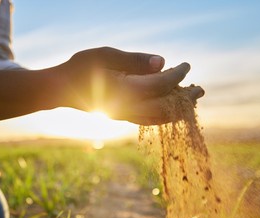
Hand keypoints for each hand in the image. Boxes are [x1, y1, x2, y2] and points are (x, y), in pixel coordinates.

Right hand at [57, 47, 203, 124]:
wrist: (59, 90)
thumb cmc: (79, 68)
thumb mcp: (104, 56)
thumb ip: (133, 59)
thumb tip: (162, 62)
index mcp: (125, 91)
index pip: (161, 84)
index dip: (177, 75)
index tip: (186, 65)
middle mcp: (126, 108)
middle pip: (165, 108)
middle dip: (185, 99)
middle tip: (200, 90)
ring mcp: (123, 116)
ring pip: (157, 119)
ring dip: (176, 111)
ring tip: (191, 103)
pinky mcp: (119, 117)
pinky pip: (146, 120)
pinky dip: (161, 115)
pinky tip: (167, 108)